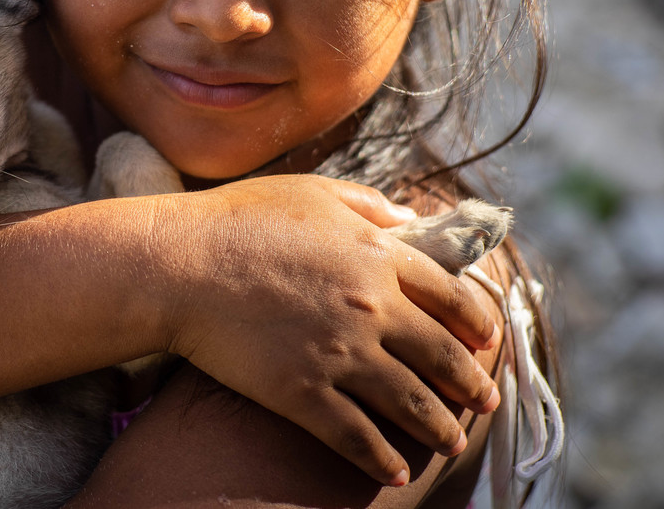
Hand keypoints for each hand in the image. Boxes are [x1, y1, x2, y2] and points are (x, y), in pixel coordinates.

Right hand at [148, 175, 500, 486]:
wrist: (177, 265)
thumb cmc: (236, 219)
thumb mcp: (310, 192)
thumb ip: (367, 204)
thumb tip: (410, 216)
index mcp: (378, 256)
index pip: (451, 294)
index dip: (476, 320)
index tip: (486, 339)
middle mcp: (372, 308)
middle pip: (441, 354)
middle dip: (471, 381)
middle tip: (486, 398)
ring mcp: (340, 353)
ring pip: (410, 402)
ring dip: (440, 427)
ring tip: (452, 441)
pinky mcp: (303, 393)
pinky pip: (356, 437)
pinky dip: (381, 459)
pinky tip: (395, 471)